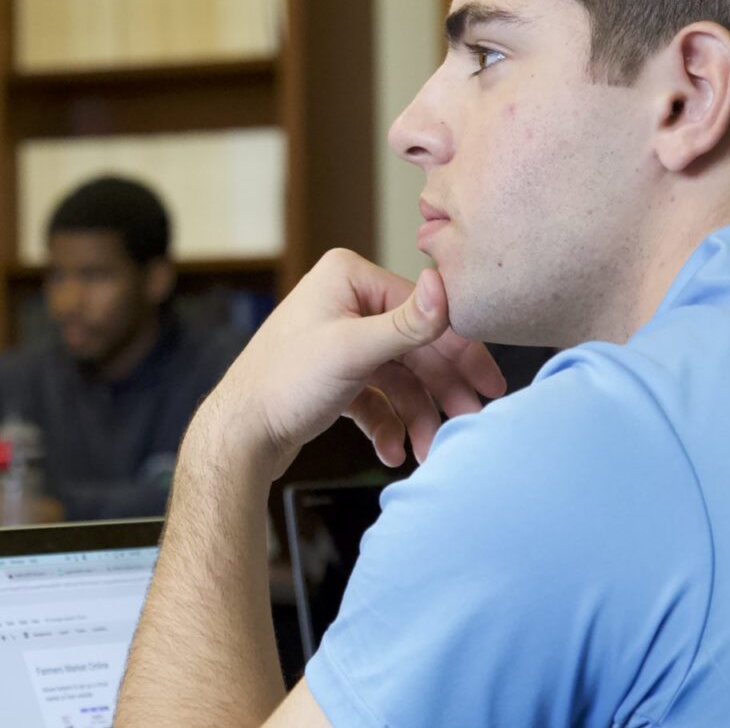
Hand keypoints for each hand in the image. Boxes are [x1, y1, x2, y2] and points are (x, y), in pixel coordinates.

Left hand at [193, 249, 505, 479]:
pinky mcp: (334, 374)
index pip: (422, 311)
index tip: (490, 385)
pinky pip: (377, 397)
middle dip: (440, 391)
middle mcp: (344, 300)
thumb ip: (407, 323)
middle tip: (467, 422)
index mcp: (348, 277)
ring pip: (399, 377)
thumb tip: (446, 284)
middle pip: (414, 346)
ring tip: (424, 450)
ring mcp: (339, 338)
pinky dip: (389, 424)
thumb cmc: (282, 385)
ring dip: (416, 416)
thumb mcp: (352, 351)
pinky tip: (392, 451)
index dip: (460, 352)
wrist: (238, 437)